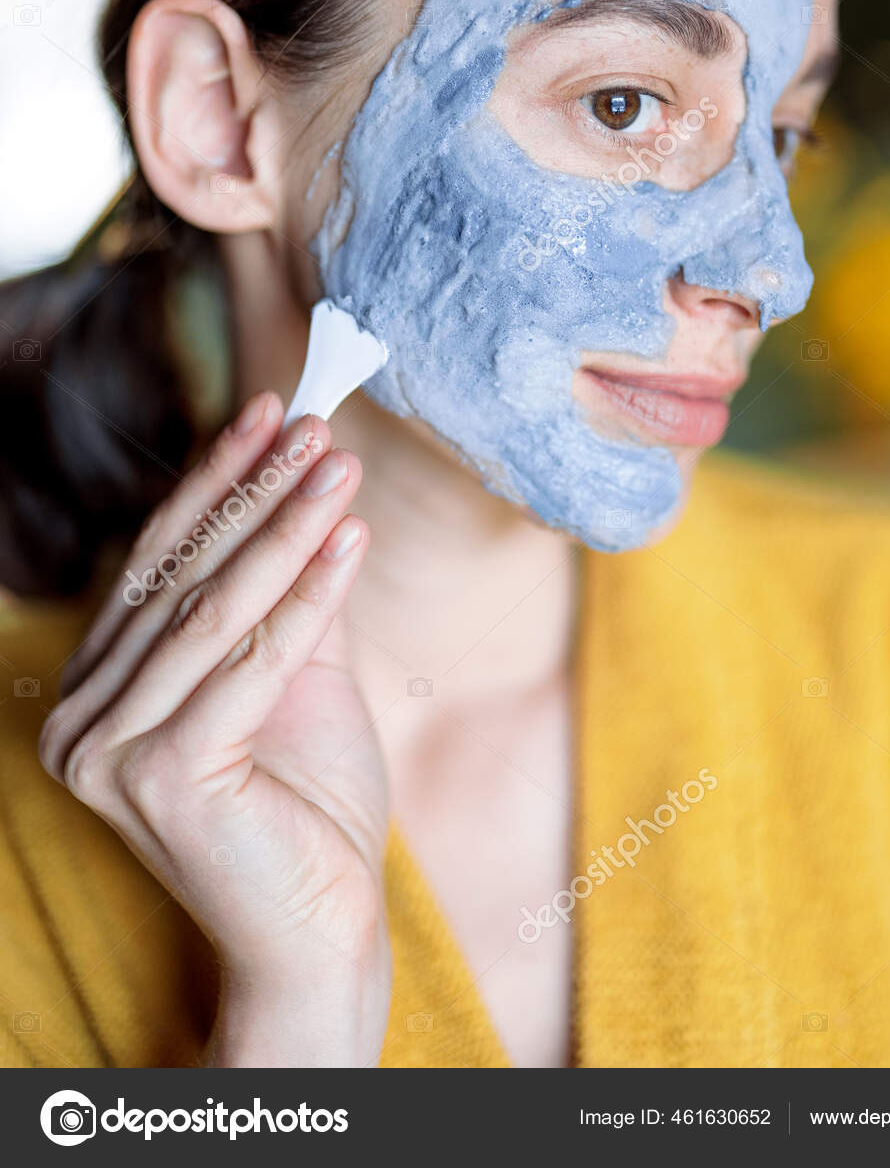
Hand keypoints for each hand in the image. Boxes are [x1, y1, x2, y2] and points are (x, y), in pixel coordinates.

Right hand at [39, 392, 391, 1066]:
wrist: (325, 931)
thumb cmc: (309, 807)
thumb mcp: (294, 676)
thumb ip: (286, 593)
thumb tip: (309, 487)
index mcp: (99, 691)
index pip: (158, 563)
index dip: (216, 482)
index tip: (270, 413)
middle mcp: (82, 721)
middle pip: (181, 577)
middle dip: (254, 492)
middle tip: (314, 427)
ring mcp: (108, 754)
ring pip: (213, 611)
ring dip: (286, 529)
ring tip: (340, 469)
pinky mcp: (161, 779)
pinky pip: (250, 663)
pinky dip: (308, 597)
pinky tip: (351, 541)